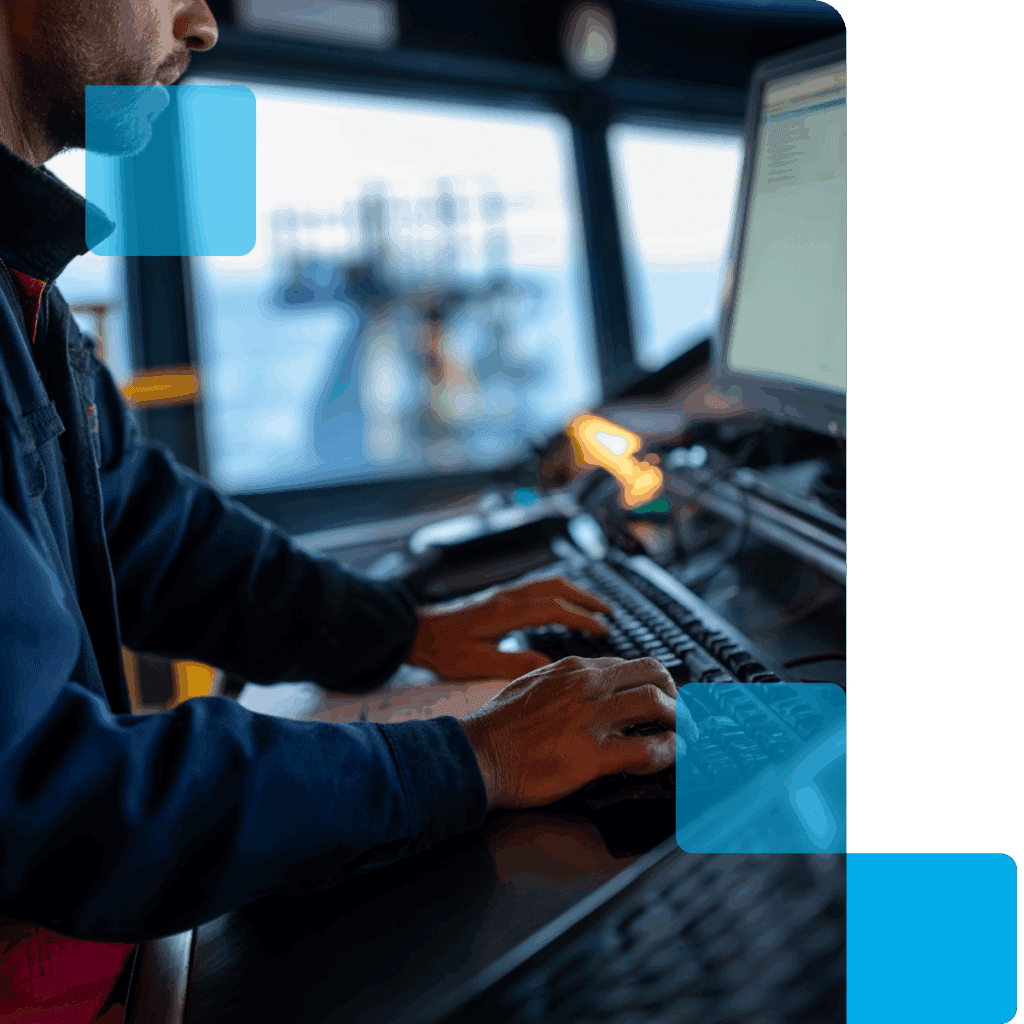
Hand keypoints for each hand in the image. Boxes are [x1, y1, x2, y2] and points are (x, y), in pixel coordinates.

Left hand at [408, 576, 612, 681]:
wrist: (411, 632)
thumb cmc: (440, 650)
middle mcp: (506, 597)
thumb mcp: (476, 664)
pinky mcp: (496, 598)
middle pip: (556, 587)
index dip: (582, 618)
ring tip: (592, 605)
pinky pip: (535, 586)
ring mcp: (501, 594)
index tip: (603, 630)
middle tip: (609, 612)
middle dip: (585, 598)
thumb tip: (549, 663)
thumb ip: (514, 663)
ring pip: (546, 582)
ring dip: (573, 591)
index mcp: (505, 612)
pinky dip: (556, 590)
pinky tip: (560, 602)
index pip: (554, 609)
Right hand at [459, 656, 700, 809]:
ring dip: (680, 721)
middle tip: (681, 713)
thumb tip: (581, 687)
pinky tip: (672, 757)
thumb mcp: (530, 684)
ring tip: (686, 736)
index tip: (659, 695)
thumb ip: (561, 682)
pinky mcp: (592, 754)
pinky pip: (645, 749)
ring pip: (655, 704)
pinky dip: (668, 751)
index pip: (627, 664)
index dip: (651, 680)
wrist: (476, 754)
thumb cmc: (497, 726)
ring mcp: (590, 718)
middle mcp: (586, 685)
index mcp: (572, 668)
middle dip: (675, 692)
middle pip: (652, 673)